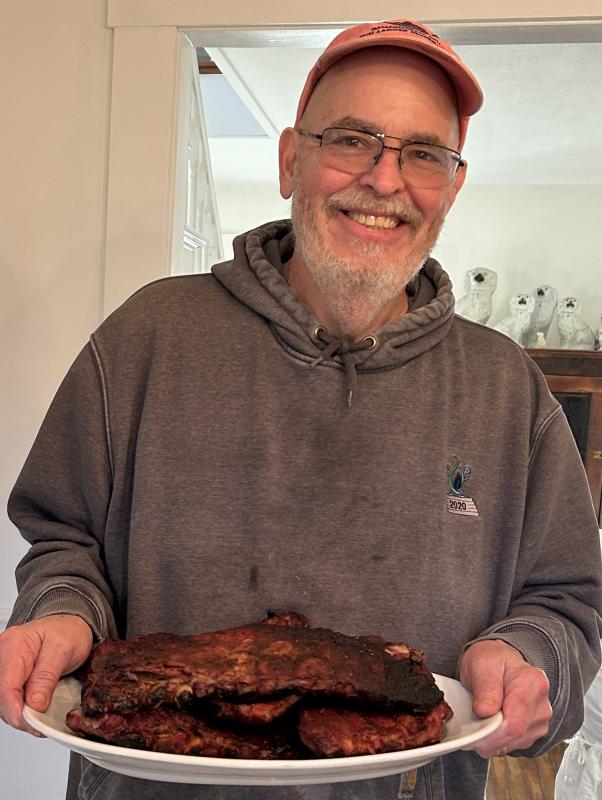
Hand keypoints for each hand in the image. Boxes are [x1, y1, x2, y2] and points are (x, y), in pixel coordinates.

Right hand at [0, 614, 92, 735]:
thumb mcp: (63, 650)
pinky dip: (21, 708)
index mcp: (15, 645)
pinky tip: (34, 711)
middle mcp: (4, 655)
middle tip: (40, 725)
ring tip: (40, 719)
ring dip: (20, 714)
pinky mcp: (10, 675)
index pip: (6, 687)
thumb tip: (34, 705)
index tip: (31, 724)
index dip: (16, 711)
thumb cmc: (68, 631)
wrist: (70, 624)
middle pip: (2, 697)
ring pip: (4, 701)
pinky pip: (10, 697)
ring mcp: (5, 666)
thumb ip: (47, 677)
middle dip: (19, 716)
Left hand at [459, 639, 551, 757]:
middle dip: (489, 737)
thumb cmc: (491, 660)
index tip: (473, 733)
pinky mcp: (533, 732)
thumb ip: (485, 686)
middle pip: (515, 736)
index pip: (515, 723)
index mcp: (533, 683)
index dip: (492, 733)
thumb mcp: (481, 663)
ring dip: (492, 739)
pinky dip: (497, 740)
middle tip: (470, 726)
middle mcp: (542, 705)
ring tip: (480, 719)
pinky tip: (490, 724)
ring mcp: (540, 721)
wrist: (500, 661)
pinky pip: (513, 745)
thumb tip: (485, 711)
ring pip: (513, 744)